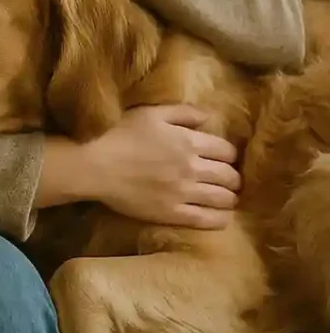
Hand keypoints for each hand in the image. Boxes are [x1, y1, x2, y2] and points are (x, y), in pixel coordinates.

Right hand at [77, 104, 240, 228]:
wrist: (99, 166)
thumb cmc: (123, 135)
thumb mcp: (153, 113)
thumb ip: (184, 112)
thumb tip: (209, 116)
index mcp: (189, 141)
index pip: (227, 151)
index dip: (229, 155)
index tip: (224, 158)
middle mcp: (192, 168)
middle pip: (229, 176)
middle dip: (233, 178)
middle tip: (229, 180)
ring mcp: (184, 193)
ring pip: (223, 199)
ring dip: (230, 198)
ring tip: (227, 198)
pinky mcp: (173, 213)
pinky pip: (206, 220)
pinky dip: (220, 219)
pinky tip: (222, 217)